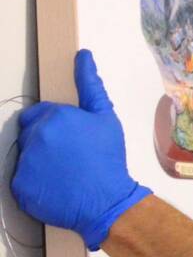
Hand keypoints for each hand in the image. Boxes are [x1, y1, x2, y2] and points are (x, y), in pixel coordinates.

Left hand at [11, 50, 151, 250]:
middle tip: (70, 157)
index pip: (37, 114)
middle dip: (45, 141)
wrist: (107, 200)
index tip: (72, 139)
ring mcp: (24, 162)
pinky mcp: (19, 185)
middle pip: (30, 133)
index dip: (55, 125)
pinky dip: (35, 183)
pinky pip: (21, 179)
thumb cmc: (109, 158)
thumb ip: (91, 86)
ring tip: (64, 173)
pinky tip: (55, 186)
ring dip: (39, 161)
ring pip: (25, 155)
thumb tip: (82, 56)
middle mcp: (35, 137)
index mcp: (54, 117)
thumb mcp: (106, 119)